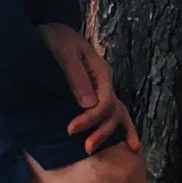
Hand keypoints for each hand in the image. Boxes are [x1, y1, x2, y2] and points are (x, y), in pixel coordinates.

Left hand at [37, 23, 141, 154]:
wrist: (50, 32)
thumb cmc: (56, 39)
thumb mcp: (63, 51)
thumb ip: (76, 75)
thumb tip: (88, 104)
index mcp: (101, 72)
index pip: (104, 102)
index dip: (90, 119)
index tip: (71, 130)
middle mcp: (105, 83)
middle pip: (113, 112)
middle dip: (101, 131)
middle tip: (85, 148)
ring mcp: (102, 90)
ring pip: (116, 115)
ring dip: (109, 134)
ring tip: (95, 150)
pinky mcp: (93, 95)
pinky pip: (112, 114)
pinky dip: (123, 130)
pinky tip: (130, 146)